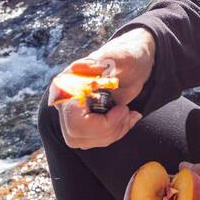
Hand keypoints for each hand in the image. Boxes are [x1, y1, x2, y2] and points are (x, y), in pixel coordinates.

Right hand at [47, 28, 155, 149]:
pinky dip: (112, 134)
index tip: (123, 109)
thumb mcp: (121, 57)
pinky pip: (92, 140)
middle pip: (76, 134)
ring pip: (84, 141)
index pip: (73, 118)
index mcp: (66, 83)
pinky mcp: (82, 122)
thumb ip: (103, 61)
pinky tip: (125, 119)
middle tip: (127, 112)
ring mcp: (71, 113)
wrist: (135, 64)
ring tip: (128, 115)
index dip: (101, 122)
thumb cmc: (128, 57)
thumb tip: (78, 67)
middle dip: (108, 129)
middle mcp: (64, 100)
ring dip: (112, 133)